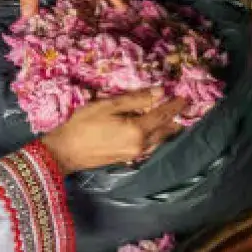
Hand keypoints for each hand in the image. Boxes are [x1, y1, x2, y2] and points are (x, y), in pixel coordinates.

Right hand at [41, 89, 186, 173]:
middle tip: (182, 109)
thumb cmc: (83, 125)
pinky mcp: (129, 159)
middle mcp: (142, 145)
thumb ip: (135, 99)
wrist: (65, 152)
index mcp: (138, 130)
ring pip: (159, 141)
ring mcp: (136, 154)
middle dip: (176, 120)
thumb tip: (159, 92)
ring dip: (168, 130)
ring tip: (174, 120)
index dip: (175, 106)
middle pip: (166, 131)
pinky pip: (150, 147)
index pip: (163, 116)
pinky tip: (156, 132)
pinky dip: (157, 138)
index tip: (185, 98)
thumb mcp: (108, 106)